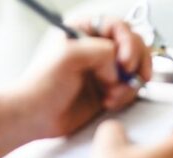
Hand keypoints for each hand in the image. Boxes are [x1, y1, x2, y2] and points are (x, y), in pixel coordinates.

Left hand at [12, 18, 150, 140]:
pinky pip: (130, 88)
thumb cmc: (43, 84)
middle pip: (134, 45)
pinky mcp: (109, 89)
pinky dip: (125, 96)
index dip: (127, 42)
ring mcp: (105, 69)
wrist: (37, 116)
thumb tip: (120, 65)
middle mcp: (97, 48)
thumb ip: (101, 51)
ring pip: (136, 69)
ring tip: (111, 93)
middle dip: (135, 62)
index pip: (119, 27)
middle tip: (128, 75)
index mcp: (84, 31)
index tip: (124, 62)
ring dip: (129, 83)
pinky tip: (107, 102)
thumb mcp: (69, 56)